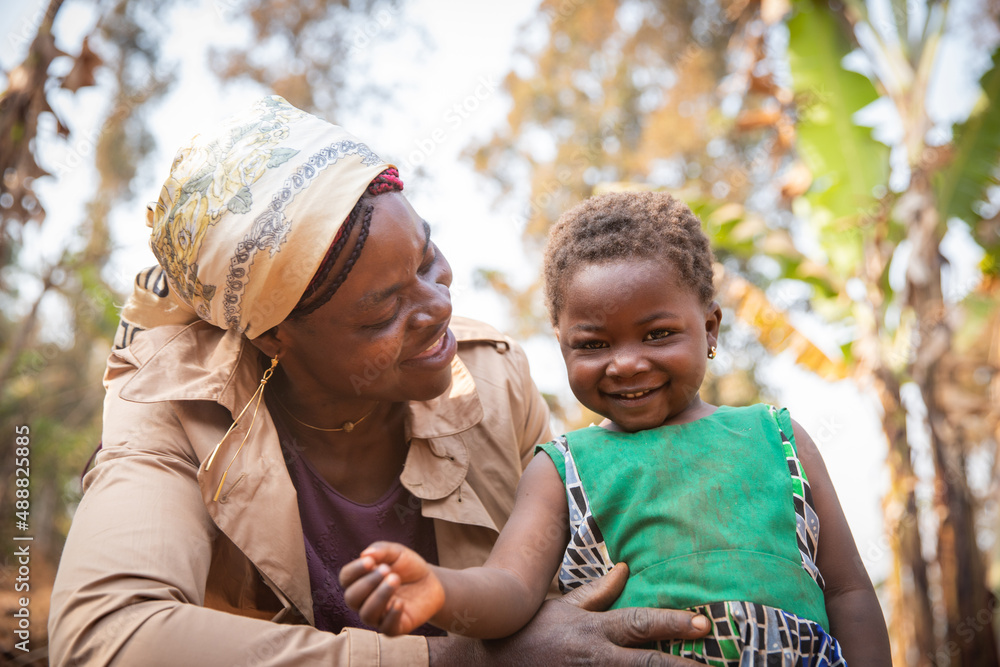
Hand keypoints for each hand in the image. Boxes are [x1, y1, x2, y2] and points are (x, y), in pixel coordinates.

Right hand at [338, 541, 445, 634]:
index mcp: (360, 581)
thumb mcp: (396, 552)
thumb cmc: (408, 566)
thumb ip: (380, 551)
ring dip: (379, 596)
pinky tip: (401, 602)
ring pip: (367, 614)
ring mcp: (378, 616)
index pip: (346, 578)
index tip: (370, 562)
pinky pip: (386, 629)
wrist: (431, 581)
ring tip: (395, 580)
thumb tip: (364, 554)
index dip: (355, 570)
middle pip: (352, 598)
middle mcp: (364, 601)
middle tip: (386, 570)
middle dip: (367, 583)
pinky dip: (392, 616)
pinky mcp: (395, 627)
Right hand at [428, 563, 710, 665]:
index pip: (640, 624)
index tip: (704, 625)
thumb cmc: (528, 631)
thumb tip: (626, 569)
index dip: (674, 624)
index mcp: (592, 629)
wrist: (487, 664)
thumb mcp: (563, 607)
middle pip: (648, 664)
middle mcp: (594, 657)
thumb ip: (598, 592)